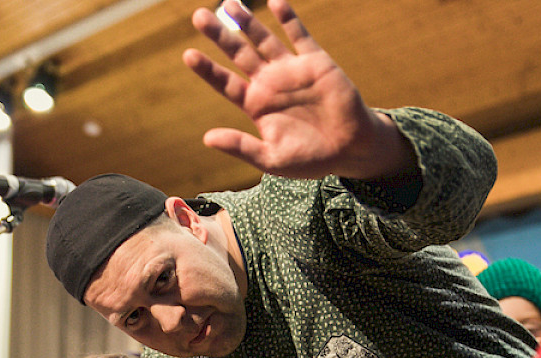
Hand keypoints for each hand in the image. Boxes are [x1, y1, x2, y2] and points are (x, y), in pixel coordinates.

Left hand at [184, 0, 415, 181]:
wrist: (351, 150)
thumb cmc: (311, 160)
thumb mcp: (272, 159)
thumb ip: (241, 147)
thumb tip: (207, 139)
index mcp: (256, 106)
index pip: (225, 83)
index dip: (208, 69)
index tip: (189, 55)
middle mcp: (270, 84)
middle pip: (238, 54)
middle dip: (220, 35)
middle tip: (199, 16)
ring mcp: (292, 70)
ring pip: (264, 40)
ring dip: (247, 22)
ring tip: (228, 3)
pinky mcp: (316, 62)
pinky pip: (299, 35)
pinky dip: (288, 19)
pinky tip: (274, 2)